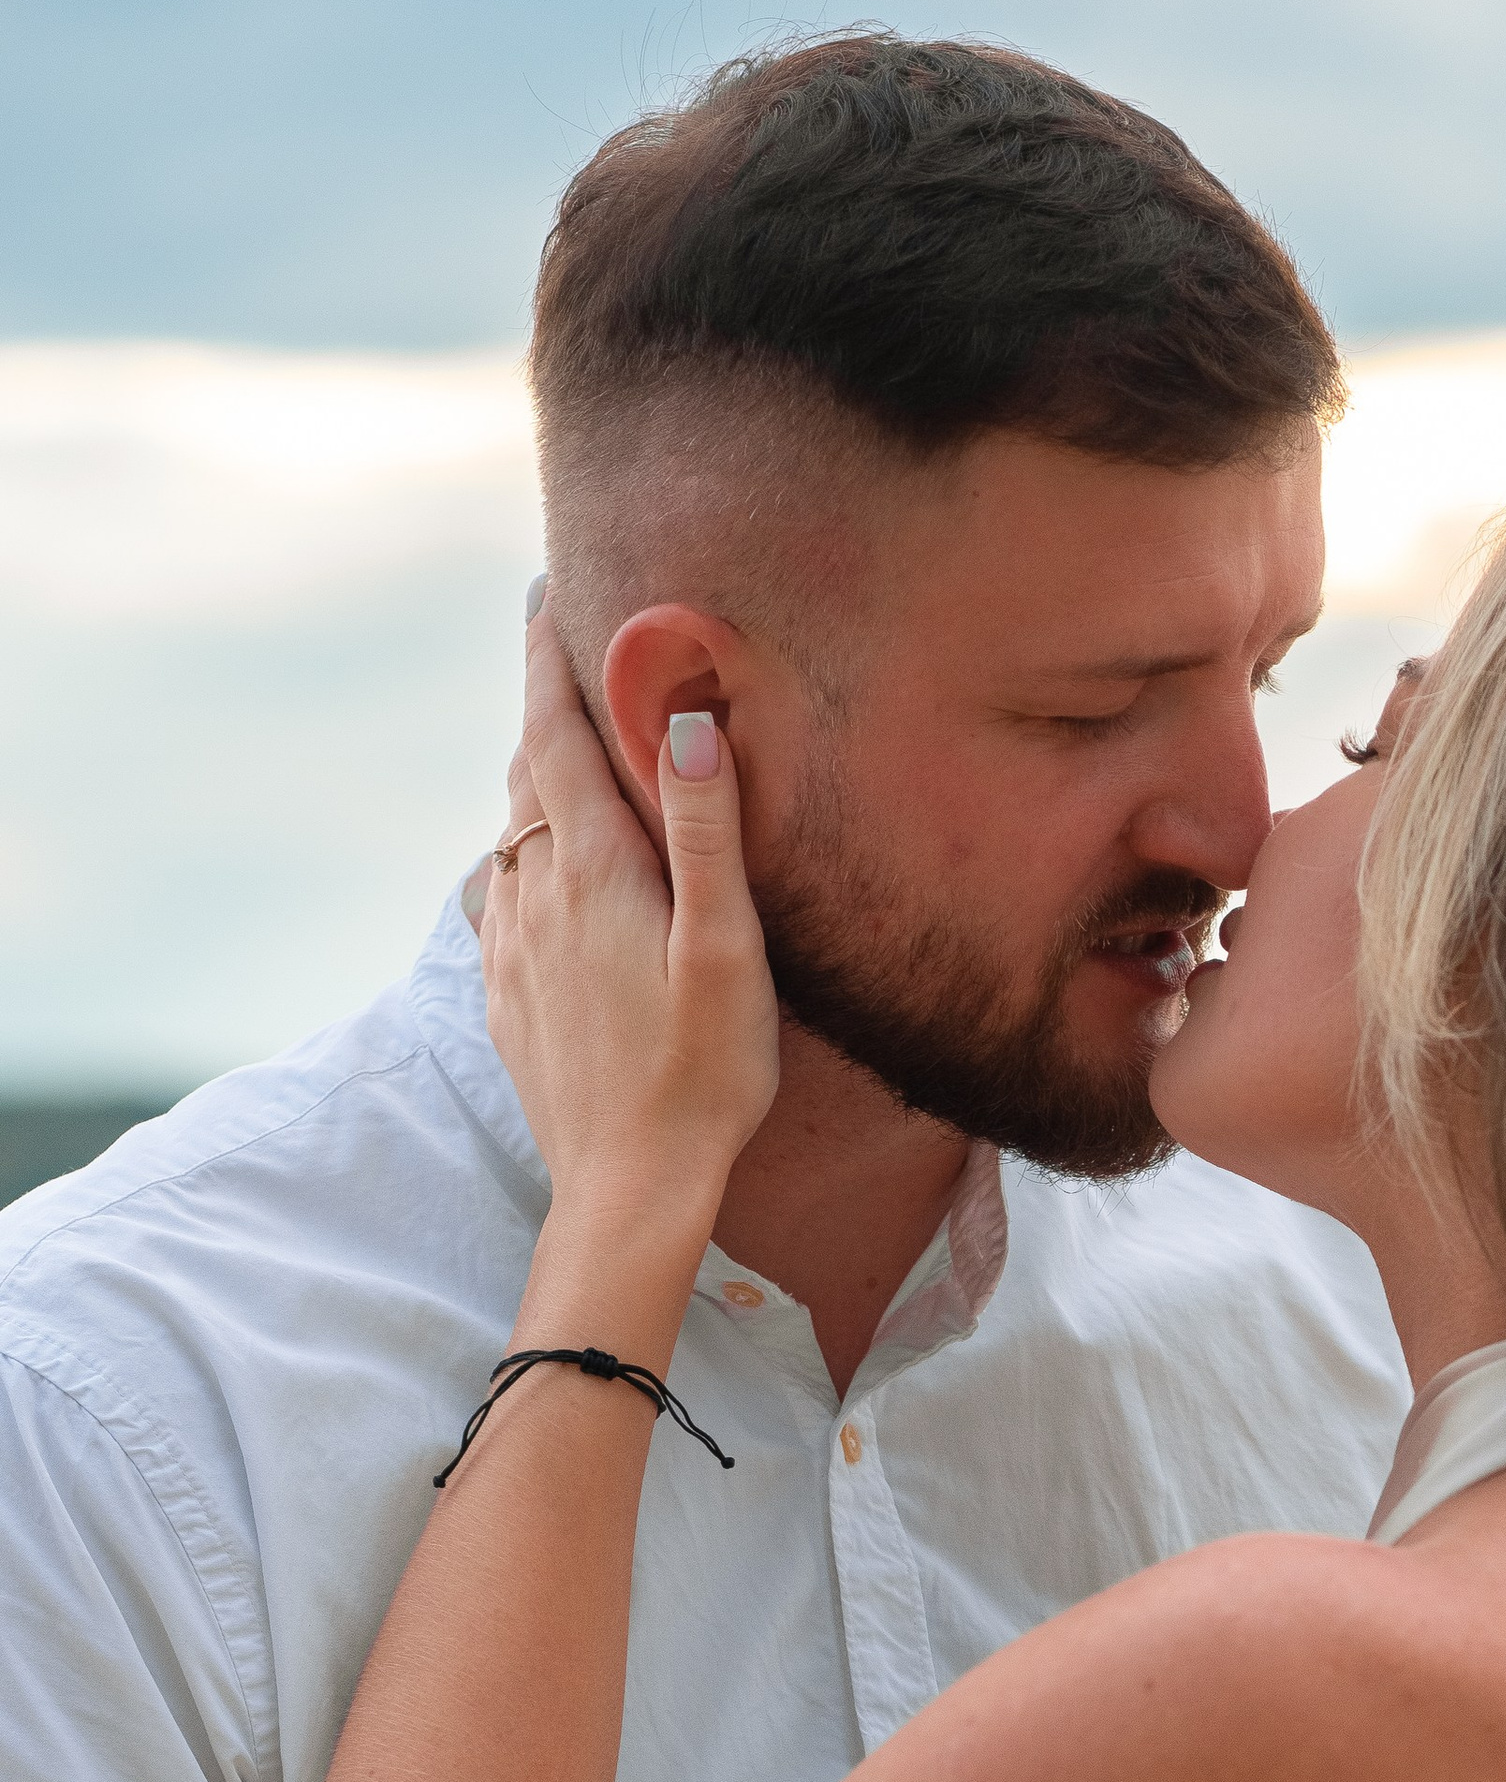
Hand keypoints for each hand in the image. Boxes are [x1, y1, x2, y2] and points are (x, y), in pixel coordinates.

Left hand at [477, 607, 779, 1228]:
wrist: (627, 1188)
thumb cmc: (700, 1075)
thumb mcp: (726, 950)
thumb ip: (706, 831)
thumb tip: (687, 720)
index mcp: (592, 869)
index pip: (558, 732)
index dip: (550, 657)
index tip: (548, 593)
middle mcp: (534, 894)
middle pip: (529, 773)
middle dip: (545, 709)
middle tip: (565, 655)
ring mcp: (511, 947)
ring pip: (512, 833)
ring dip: (537, 783)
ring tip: (565, 750)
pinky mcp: (507, 995)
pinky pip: (504, 896)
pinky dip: (524, 854)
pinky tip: (543, 868)